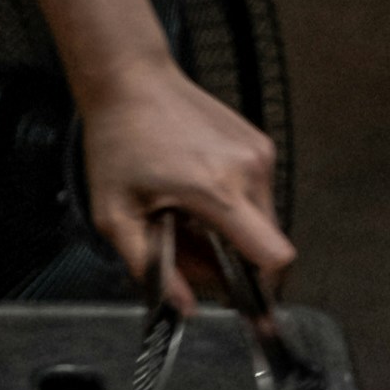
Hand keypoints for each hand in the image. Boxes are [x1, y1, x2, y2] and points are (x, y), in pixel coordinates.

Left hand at [72, 44, 291, 300]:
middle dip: (239, 262)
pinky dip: (237, 206)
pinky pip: (260, 195)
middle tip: (194, 251)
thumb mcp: (116, 216)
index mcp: (216, 191)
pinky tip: (199, 191)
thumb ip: (152, 268)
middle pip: (269, 245)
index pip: (274, 257)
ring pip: (265, 222)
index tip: (249, 303)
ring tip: (191, 215)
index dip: (266, 289)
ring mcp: (259, 155)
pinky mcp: (261, 145)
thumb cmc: (119, 141)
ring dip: (236, 233)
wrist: (131, 80)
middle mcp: (249, 172)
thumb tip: (186, 309)